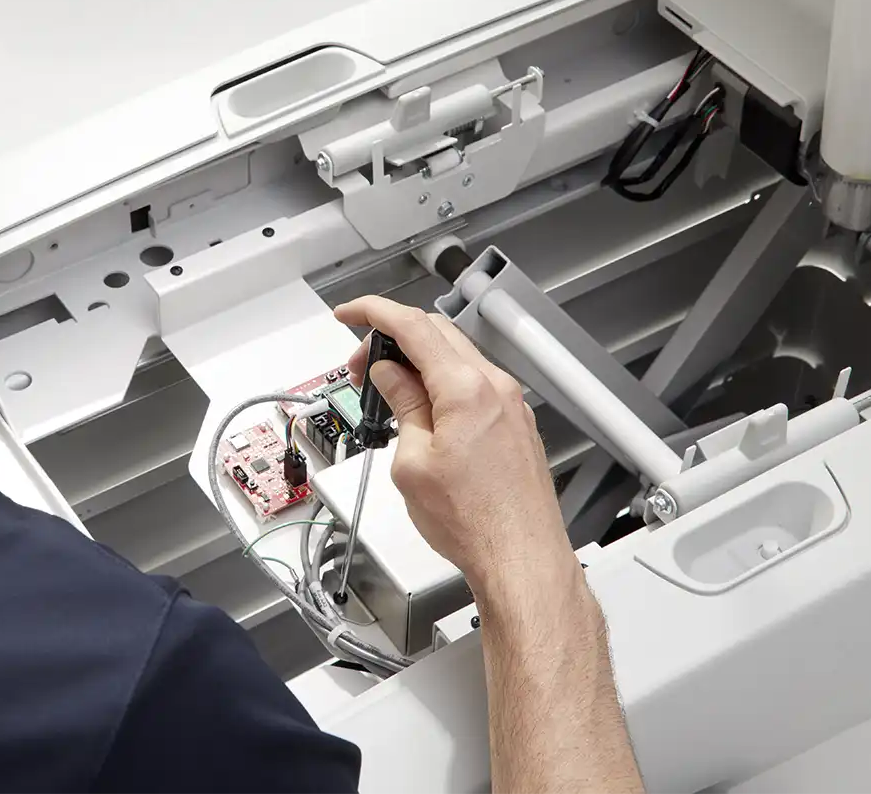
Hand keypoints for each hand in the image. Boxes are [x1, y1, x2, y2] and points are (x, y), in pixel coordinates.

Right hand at [335, 297, 573, 592]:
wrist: (521, 558)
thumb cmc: (475, 522)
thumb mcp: (413, 462)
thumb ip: (402, 406)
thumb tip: (390, 377)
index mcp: (466, 389)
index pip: (413, 326)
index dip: (373, 312)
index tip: (349, 313)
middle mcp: (495, 387)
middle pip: (437, 334)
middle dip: (391, 339)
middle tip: (359, 365)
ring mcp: (510, 404)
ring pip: (457, 358)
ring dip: (417, 362)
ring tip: (386, 392)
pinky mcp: (516, 423)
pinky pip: (474, 384)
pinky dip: (442, 383)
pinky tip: (422, 409)